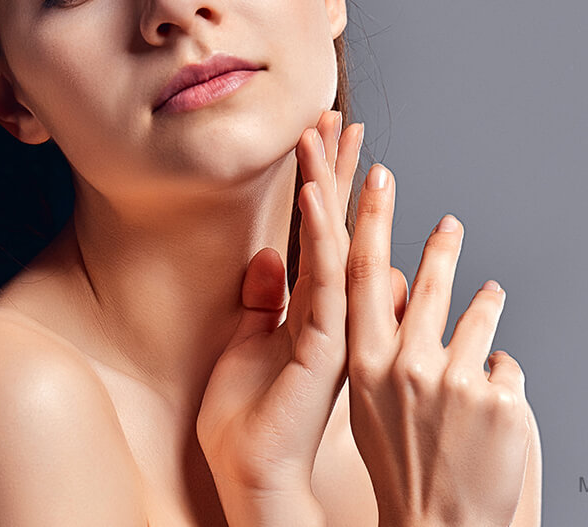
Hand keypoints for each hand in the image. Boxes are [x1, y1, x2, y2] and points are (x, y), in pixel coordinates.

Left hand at [196, 111, 405, 501]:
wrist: (250, 471)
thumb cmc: (248, 415)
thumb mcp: (247, 341)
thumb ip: (261, 299)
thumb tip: (268, 256)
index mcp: (309, 308)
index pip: (320, 233)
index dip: (323, 184)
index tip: (326, 139)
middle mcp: (327, 310)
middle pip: (335, 226)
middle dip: (337, 170)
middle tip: (340, 117)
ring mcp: (329, 325)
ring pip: (335, 242)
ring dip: (332, 186)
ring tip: (331, 134)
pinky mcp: (321, 345)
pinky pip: (321, 279)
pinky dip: (318, 235)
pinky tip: (314, 196)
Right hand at [346, 164, 531, 526]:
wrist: (437, 524)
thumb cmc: (399, 461)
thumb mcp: (366, 400)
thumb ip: (375, 343)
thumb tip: (394, 294)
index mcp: (365, 362)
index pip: (364, 274)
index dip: (370, 220)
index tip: (376, 181)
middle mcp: (407, 365)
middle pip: (428, 283)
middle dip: (440, 247)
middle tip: (450, 222)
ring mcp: (456, 382)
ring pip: (480, 317)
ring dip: (487, 305)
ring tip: (490, 296)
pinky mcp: (501, 400)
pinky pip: (507, 364)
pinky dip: (501, 377)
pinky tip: (491, 398)